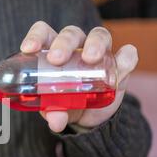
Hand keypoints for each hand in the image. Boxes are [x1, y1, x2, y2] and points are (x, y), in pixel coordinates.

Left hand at [20, 21, 138, 132]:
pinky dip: (126, 56)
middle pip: (71, 33)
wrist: (89, 117)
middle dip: (63, 43)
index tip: (28, 49)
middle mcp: (76, 47)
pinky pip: (127, 55)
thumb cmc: (64, 103)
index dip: (36, 36)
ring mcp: (100, 53)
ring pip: (99, 35)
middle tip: (56, 60)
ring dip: (95, 43)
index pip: (44, 33)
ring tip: (90, 59)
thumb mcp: (56, 109)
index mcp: (53, 51)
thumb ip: (54, 113)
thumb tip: (56, 122)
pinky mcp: (120, 65)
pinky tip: (123, 61)